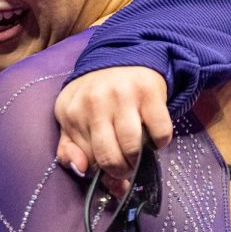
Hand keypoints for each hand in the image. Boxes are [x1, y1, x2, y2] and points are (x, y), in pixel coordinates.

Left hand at [54, 66, 172, 185]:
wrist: (121, 58)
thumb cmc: (96, 98)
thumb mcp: (73, 119)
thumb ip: (69, 148)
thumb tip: (81, 169)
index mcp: (70, 111)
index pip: (86, 160)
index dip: (101, 173)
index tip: (110, 173)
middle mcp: (94, 101)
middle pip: (109, 158)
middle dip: (121, 171)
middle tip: (126, 167)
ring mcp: (122, 95)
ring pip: (133, 149)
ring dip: (139, 160)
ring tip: (138, 153)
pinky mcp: (148, 92)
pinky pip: (160, 133)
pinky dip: (160, 142)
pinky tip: (153, 135)